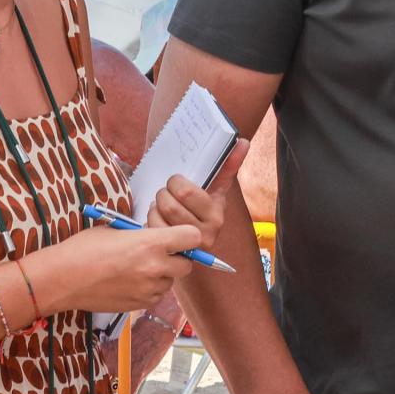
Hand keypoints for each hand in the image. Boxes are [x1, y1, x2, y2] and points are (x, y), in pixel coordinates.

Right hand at [42, 223, 200, 313]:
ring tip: (139, 268)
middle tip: (162, 253)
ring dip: (163, 275)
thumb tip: (154, 235)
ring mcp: (148, 289)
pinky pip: (156, 296)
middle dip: (179, 258)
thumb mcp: (116, 229)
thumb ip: (141, 234)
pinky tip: (131, 282)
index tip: (180, 236)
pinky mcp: (139, 305)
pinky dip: (150, 290)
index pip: (192, 237)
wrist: (62, 279)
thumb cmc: (84, 249)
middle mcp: (155, 267)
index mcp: (151, 242)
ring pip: (171, 282)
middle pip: (187, 264)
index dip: (188, 235)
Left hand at [145, 139, 248, 256]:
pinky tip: (158, 218)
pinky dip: (150, 220)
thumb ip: (228, 165)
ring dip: (156, 206)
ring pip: (159, 216)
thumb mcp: (216, 189)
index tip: (176, 181)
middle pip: (170, 205)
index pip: (185, 192)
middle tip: (166, 191)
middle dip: (163, 193)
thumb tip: (243, 141)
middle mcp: (206, 232)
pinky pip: (152, 229)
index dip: (175, 182)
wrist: (196, 239)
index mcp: (216, 213)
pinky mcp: (173, 252)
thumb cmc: (203, 207)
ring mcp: (189, 245)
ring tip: (161, 204)